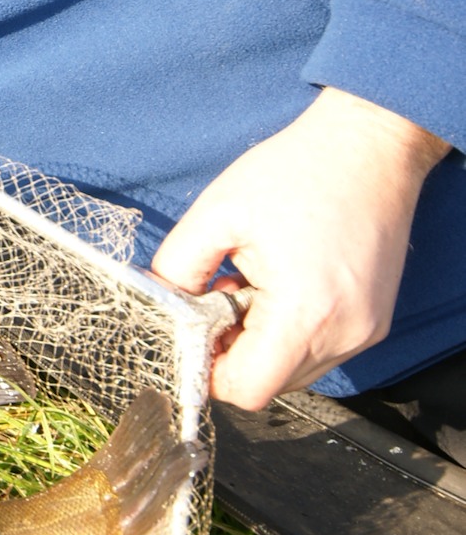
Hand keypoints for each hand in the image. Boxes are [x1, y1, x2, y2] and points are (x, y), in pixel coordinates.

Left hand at [151, 87, 450, 407]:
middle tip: (225, 294)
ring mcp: (366, 330)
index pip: (246, 390)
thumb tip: (161, 309)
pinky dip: (292, 332)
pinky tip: (285, 285)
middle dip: (235, 351)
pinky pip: (319, 351)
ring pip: (294, 372)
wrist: (370, 144)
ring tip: (258, 284)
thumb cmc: (297, 171)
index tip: (195, 333)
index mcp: (304, 313)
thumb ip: (177, 268)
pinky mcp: (375, 321)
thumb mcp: (216, 213)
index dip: (210, 371)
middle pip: (270, 386)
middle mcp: (344, 334)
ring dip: (264, 343)